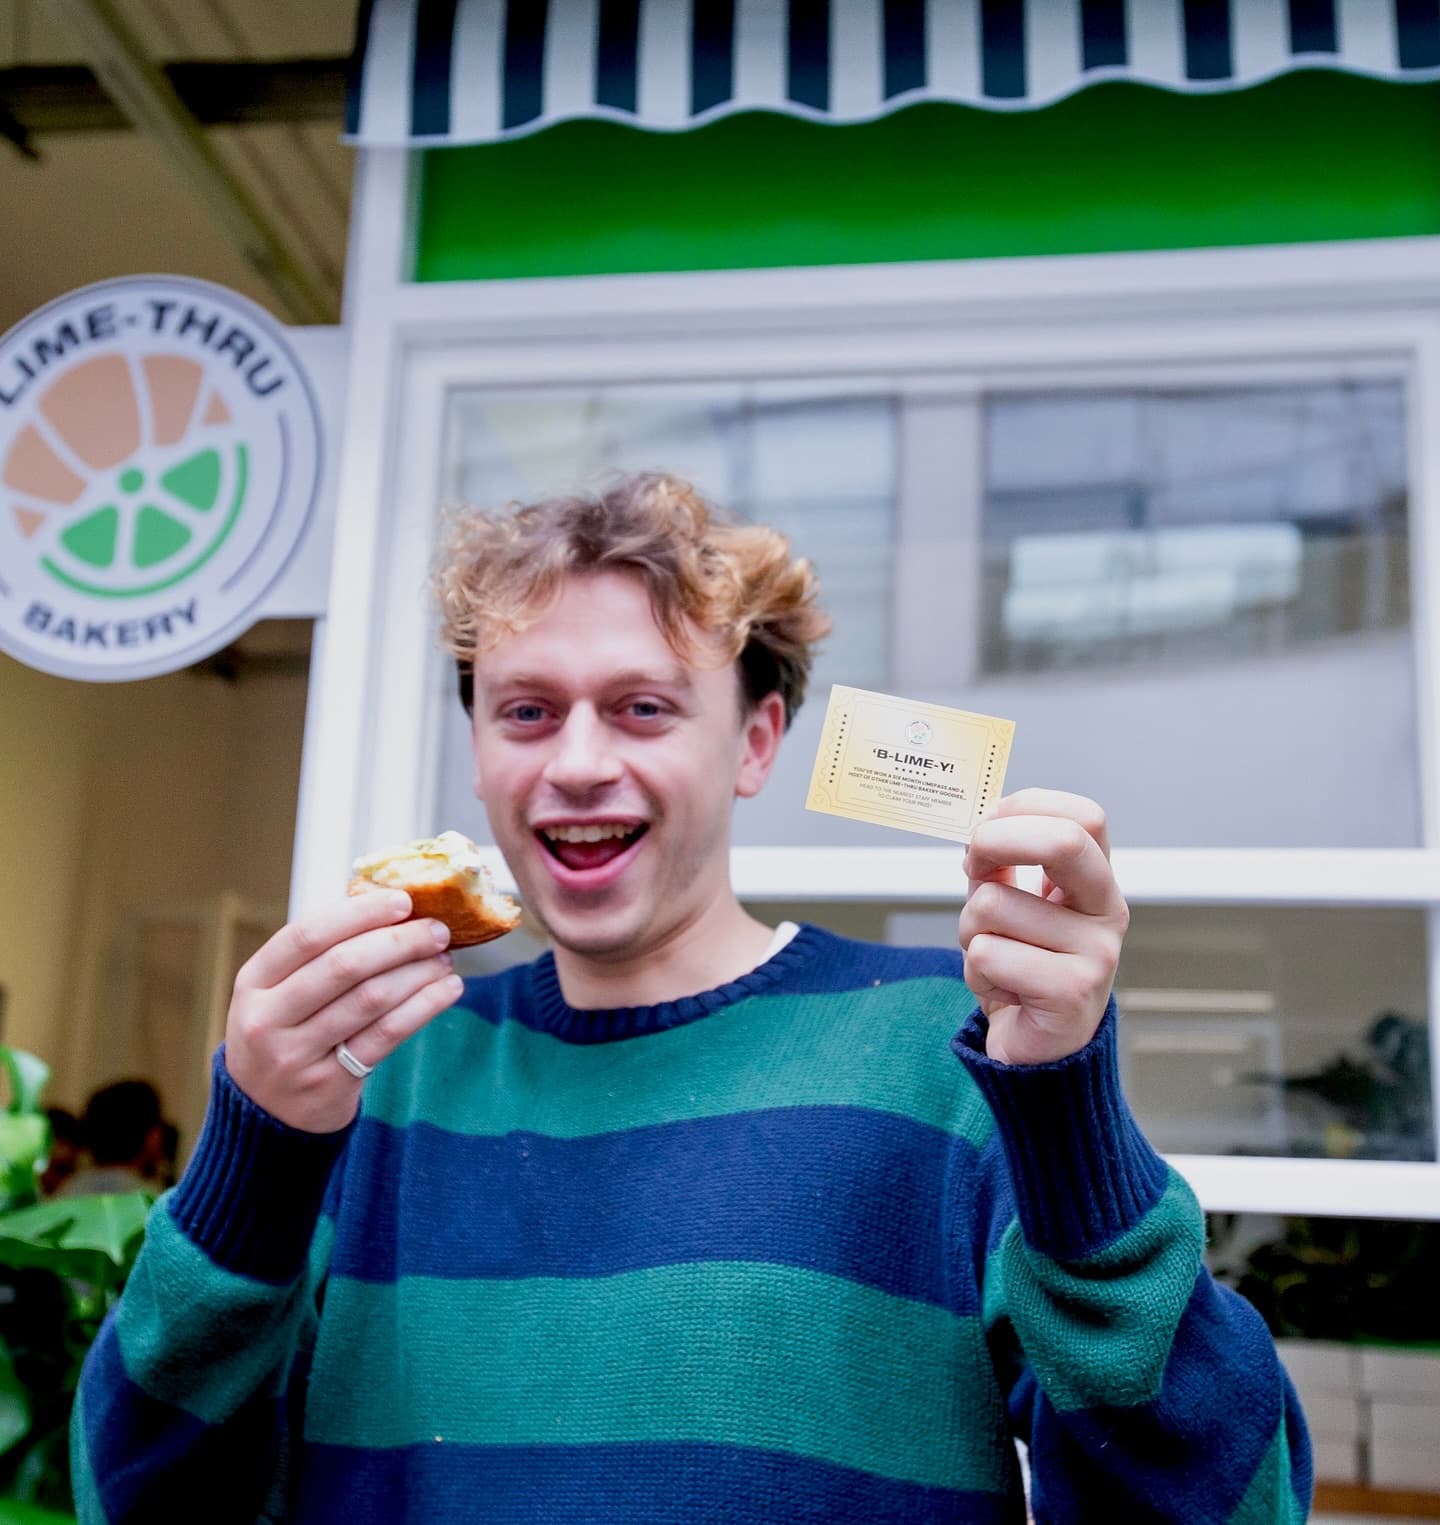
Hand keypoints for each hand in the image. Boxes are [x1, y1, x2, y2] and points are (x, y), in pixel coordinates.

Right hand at [223, 892, 463, 1131]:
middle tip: (438, 930)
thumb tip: (393, 909)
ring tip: (445, 959)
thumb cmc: (285, 1034)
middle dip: (399, 942)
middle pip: (343, 966)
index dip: (359, 914)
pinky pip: (386, 1036)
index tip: (403, 900)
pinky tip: (447, 991)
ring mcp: (295, 1056)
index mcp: (254, 982)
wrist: (264, 1115)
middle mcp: (267, 1019)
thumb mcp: (278, 993)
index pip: (308, 935)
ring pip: (371, 1000)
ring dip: (418, 973)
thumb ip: (320, 955)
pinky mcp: (329, 1085)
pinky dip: (423, 1007)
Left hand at [958, 789, 1128, 1065]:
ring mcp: (1097, 952)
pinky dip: (975, 972)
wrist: (1036, 1050)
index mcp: (1095, 882)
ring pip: (994, 904)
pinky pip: (987, 954)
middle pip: (1063, 841)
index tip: (986, 824)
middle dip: (995, 840)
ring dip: (969, 930)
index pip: (1083, 816)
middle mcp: (1106, 911)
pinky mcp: (1073, 993)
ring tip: (993, 959)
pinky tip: (1003, 992)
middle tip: (972, 864)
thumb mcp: (1007, 905)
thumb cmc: (1020, 969)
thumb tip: (977, 829)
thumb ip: (996, 864)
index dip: (1026, 807)